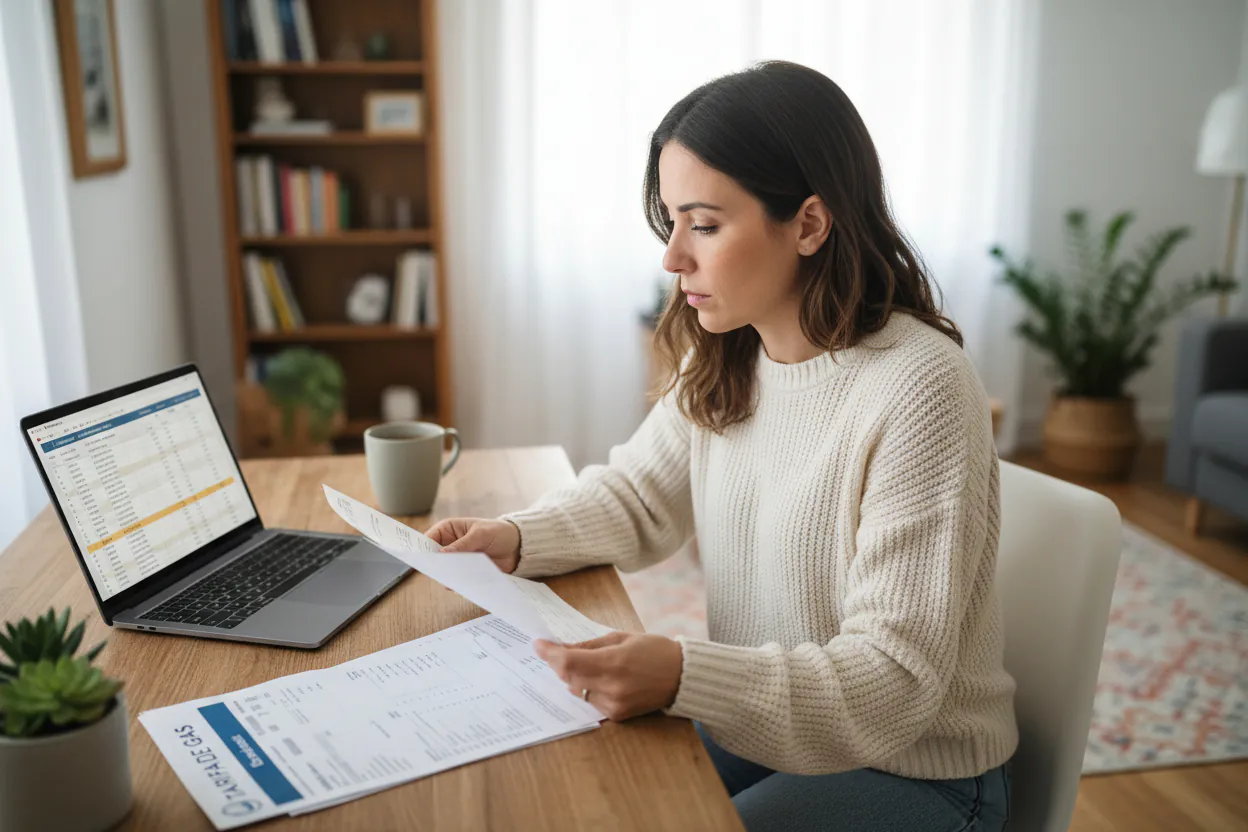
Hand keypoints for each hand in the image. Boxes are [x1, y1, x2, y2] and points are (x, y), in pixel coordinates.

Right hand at [425, 517, 520, 573]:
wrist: (517, 547)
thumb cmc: (498, 532)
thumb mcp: (481, 534)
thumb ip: (462, 544)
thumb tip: (441, 553)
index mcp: (448, 529)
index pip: (429, 538)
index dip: (422, 548)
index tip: (421, 558)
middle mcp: (449, 545)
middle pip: (434, 557)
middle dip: (434, 564)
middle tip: (435, 571)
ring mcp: (457, 560)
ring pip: (444, 569)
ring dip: (446, 574)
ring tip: (448, 579)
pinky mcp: (466, 572)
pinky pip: (457, 579)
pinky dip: (457, 582)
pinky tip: (459, 585)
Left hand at [534, 631, 683, 721]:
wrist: (682, 677)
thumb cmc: (654, 650)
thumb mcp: (621, 638)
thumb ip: (589, 645)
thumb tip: (563, 648)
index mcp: (613, 663)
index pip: (569, 661)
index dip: (549, 653)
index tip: (538, 644)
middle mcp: (612, 687)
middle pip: (568, 678)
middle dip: (558, 663)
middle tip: (552, 650)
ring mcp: (614, 704)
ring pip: (577, 691)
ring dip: (571, 677)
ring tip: (574, 663)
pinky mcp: (617, 715)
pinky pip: (590, 701)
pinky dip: (586, 689)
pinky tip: (593, 678)